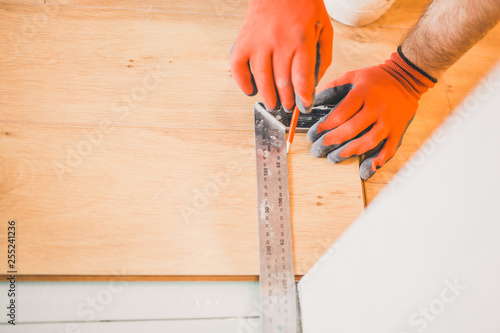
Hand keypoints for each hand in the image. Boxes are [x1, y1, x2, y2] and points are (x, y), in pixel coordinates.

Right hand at [230, 0, 332, 112]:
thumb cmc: (303, 5)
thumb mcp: (323, 28)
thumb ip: (322, 56)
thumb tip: (313, 83)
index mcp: (301, 40)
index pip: (301, 79)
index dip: (303, 97)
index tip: (304, 105)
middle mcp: (279, 42)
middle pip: (282, 83)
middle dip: (287, 101)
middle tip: (288, 106)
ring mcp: (258, 43)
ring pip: (263, 80)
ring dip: (269, 98)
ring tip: (274, 104)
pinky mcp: (242, 41)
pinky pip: (239, 69)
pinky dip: (244, 84)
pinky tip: (251, 90)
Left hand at [307, 48, 435, 179]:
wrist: (407, 76)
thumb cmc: (377, 78)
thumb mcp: (353, 76)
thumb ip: (333, 87)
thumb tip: (313, 101)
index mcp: (363, 93)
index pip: (340, 114)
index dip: (324, 126)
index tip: (313, 134)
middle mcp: (377, 108)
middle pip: (352, 130)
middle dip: (331, 142)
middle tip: (318, 149)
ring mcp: (389, 121)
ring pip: (368, 142)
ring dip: (349, 153)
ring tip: (333, 157)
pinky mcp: (398, 130)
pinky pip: (389, 149)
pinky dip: (377, 160)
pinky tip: (365, 168)